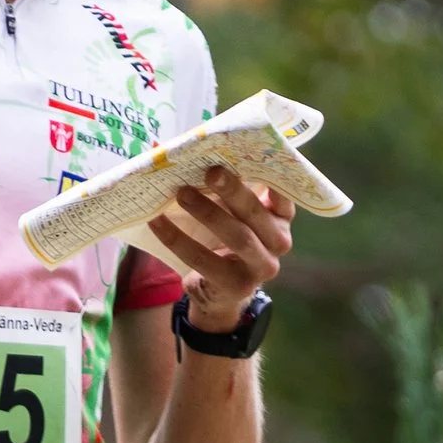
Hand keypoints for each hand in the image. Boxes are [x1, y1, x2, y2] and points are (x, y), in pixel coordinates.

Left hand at [146, 165, 294, 332]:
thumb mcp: (233, 216)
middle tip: (210, 171)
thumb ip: (224, 190)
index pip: (284, 195)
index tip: (251, 157)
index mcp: (280, 219)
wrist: (219, 294)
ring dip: (208, 213)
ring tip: (182, 193)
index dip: (272, 178)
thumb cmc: (224, 241)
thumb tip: (178, 149)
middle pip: (257, 214)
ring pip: (238, 237)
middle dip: (233, 191)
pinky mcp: (236, 285)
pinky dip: (178, 240)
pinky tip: (157, 222)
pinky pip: (204, 260)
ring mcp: (261, 267)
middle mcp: (279, 243)